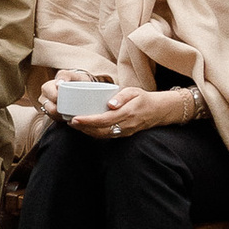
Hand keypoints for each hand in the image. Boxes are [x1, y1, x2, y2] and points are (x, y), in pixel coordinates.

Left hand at [62, 83, 195, 138]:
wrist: (158, 111)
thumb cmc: (143, 98)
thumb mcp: (134, 92)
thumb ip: (122, 96)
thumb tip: (110, 104)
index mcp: (127, 113)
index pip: (104, 119)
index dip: (88, 121)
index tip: (75, 118)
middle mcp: (126, 125)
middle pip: (101, 131)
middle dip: (84, 128)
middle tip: (69, 121)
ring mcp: (125, 132)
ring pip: (103, 135)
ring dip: (87, 131)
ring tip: (74, 124)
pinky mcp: (124, 134)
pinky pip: (107, 136)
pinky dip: (94, 133)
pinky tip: (85, 127)